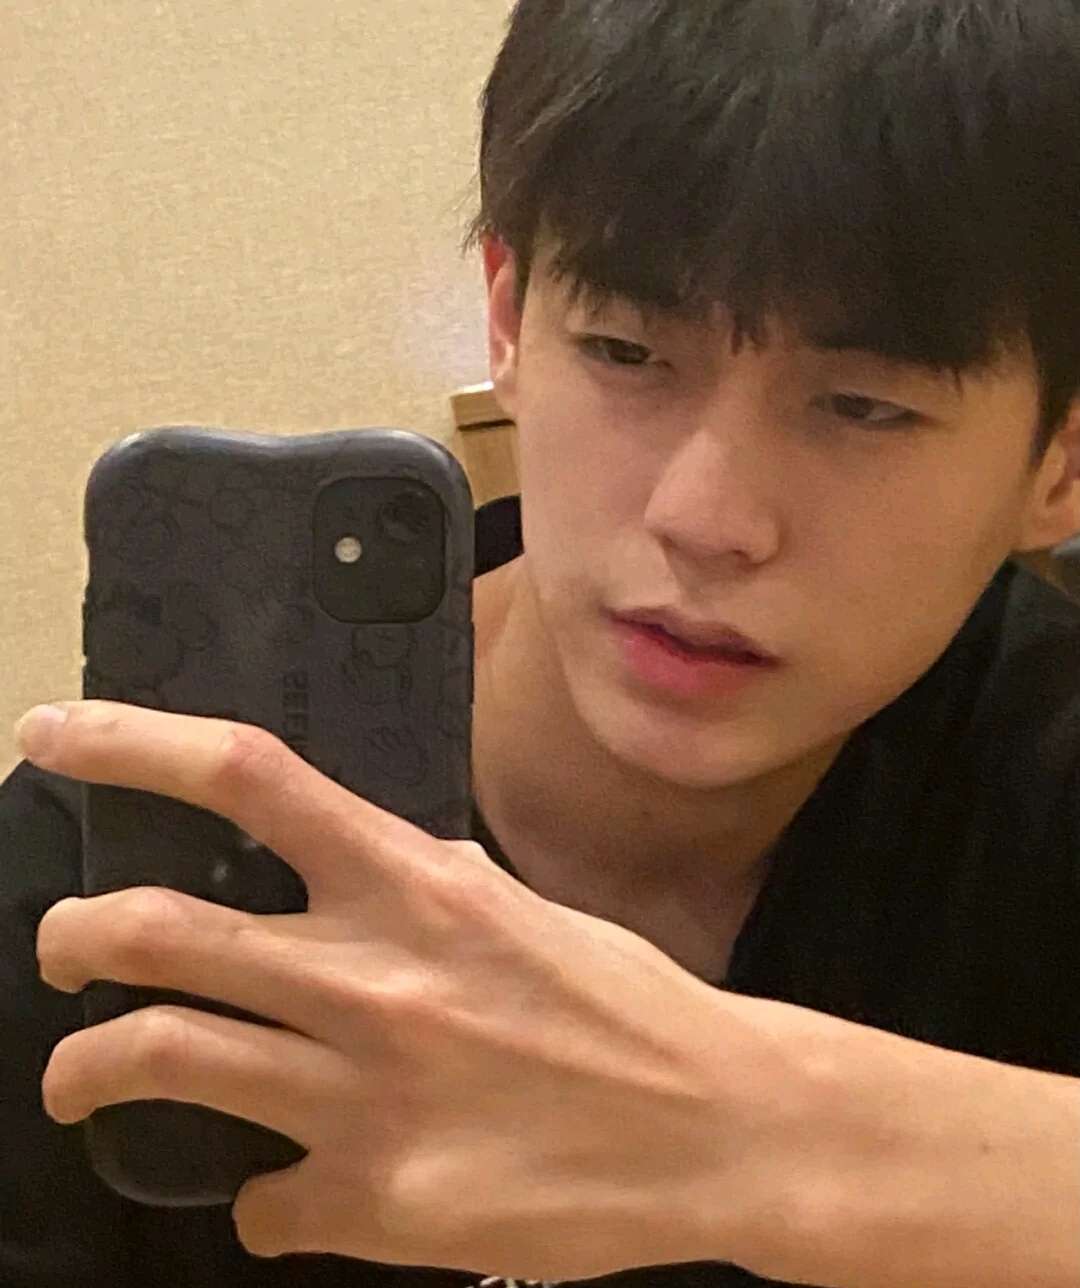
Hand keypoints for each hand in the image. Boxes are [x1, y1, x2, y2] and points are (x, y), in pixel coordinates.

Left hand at [19, 700, 827, 1283]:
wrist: (712, 1126)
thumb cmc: (623, 1003)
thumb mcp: (519, 908)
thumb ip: (422, 883)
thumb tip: (352, 866)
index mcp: (414, 884)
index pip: (245, 776)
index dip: (129, 744)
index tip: (53, 737)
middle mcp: (372, 975)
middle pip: (159, 931)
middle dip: (76, 937)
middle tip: (65, 948)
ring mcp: (363, 1093)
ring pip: (158, 1057)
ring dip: (89, 1067)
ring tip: (77, 1075)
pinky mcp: (374, 1203)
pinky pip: (261, 1203)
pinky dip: (258, 1197)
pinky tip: (282, 1193)